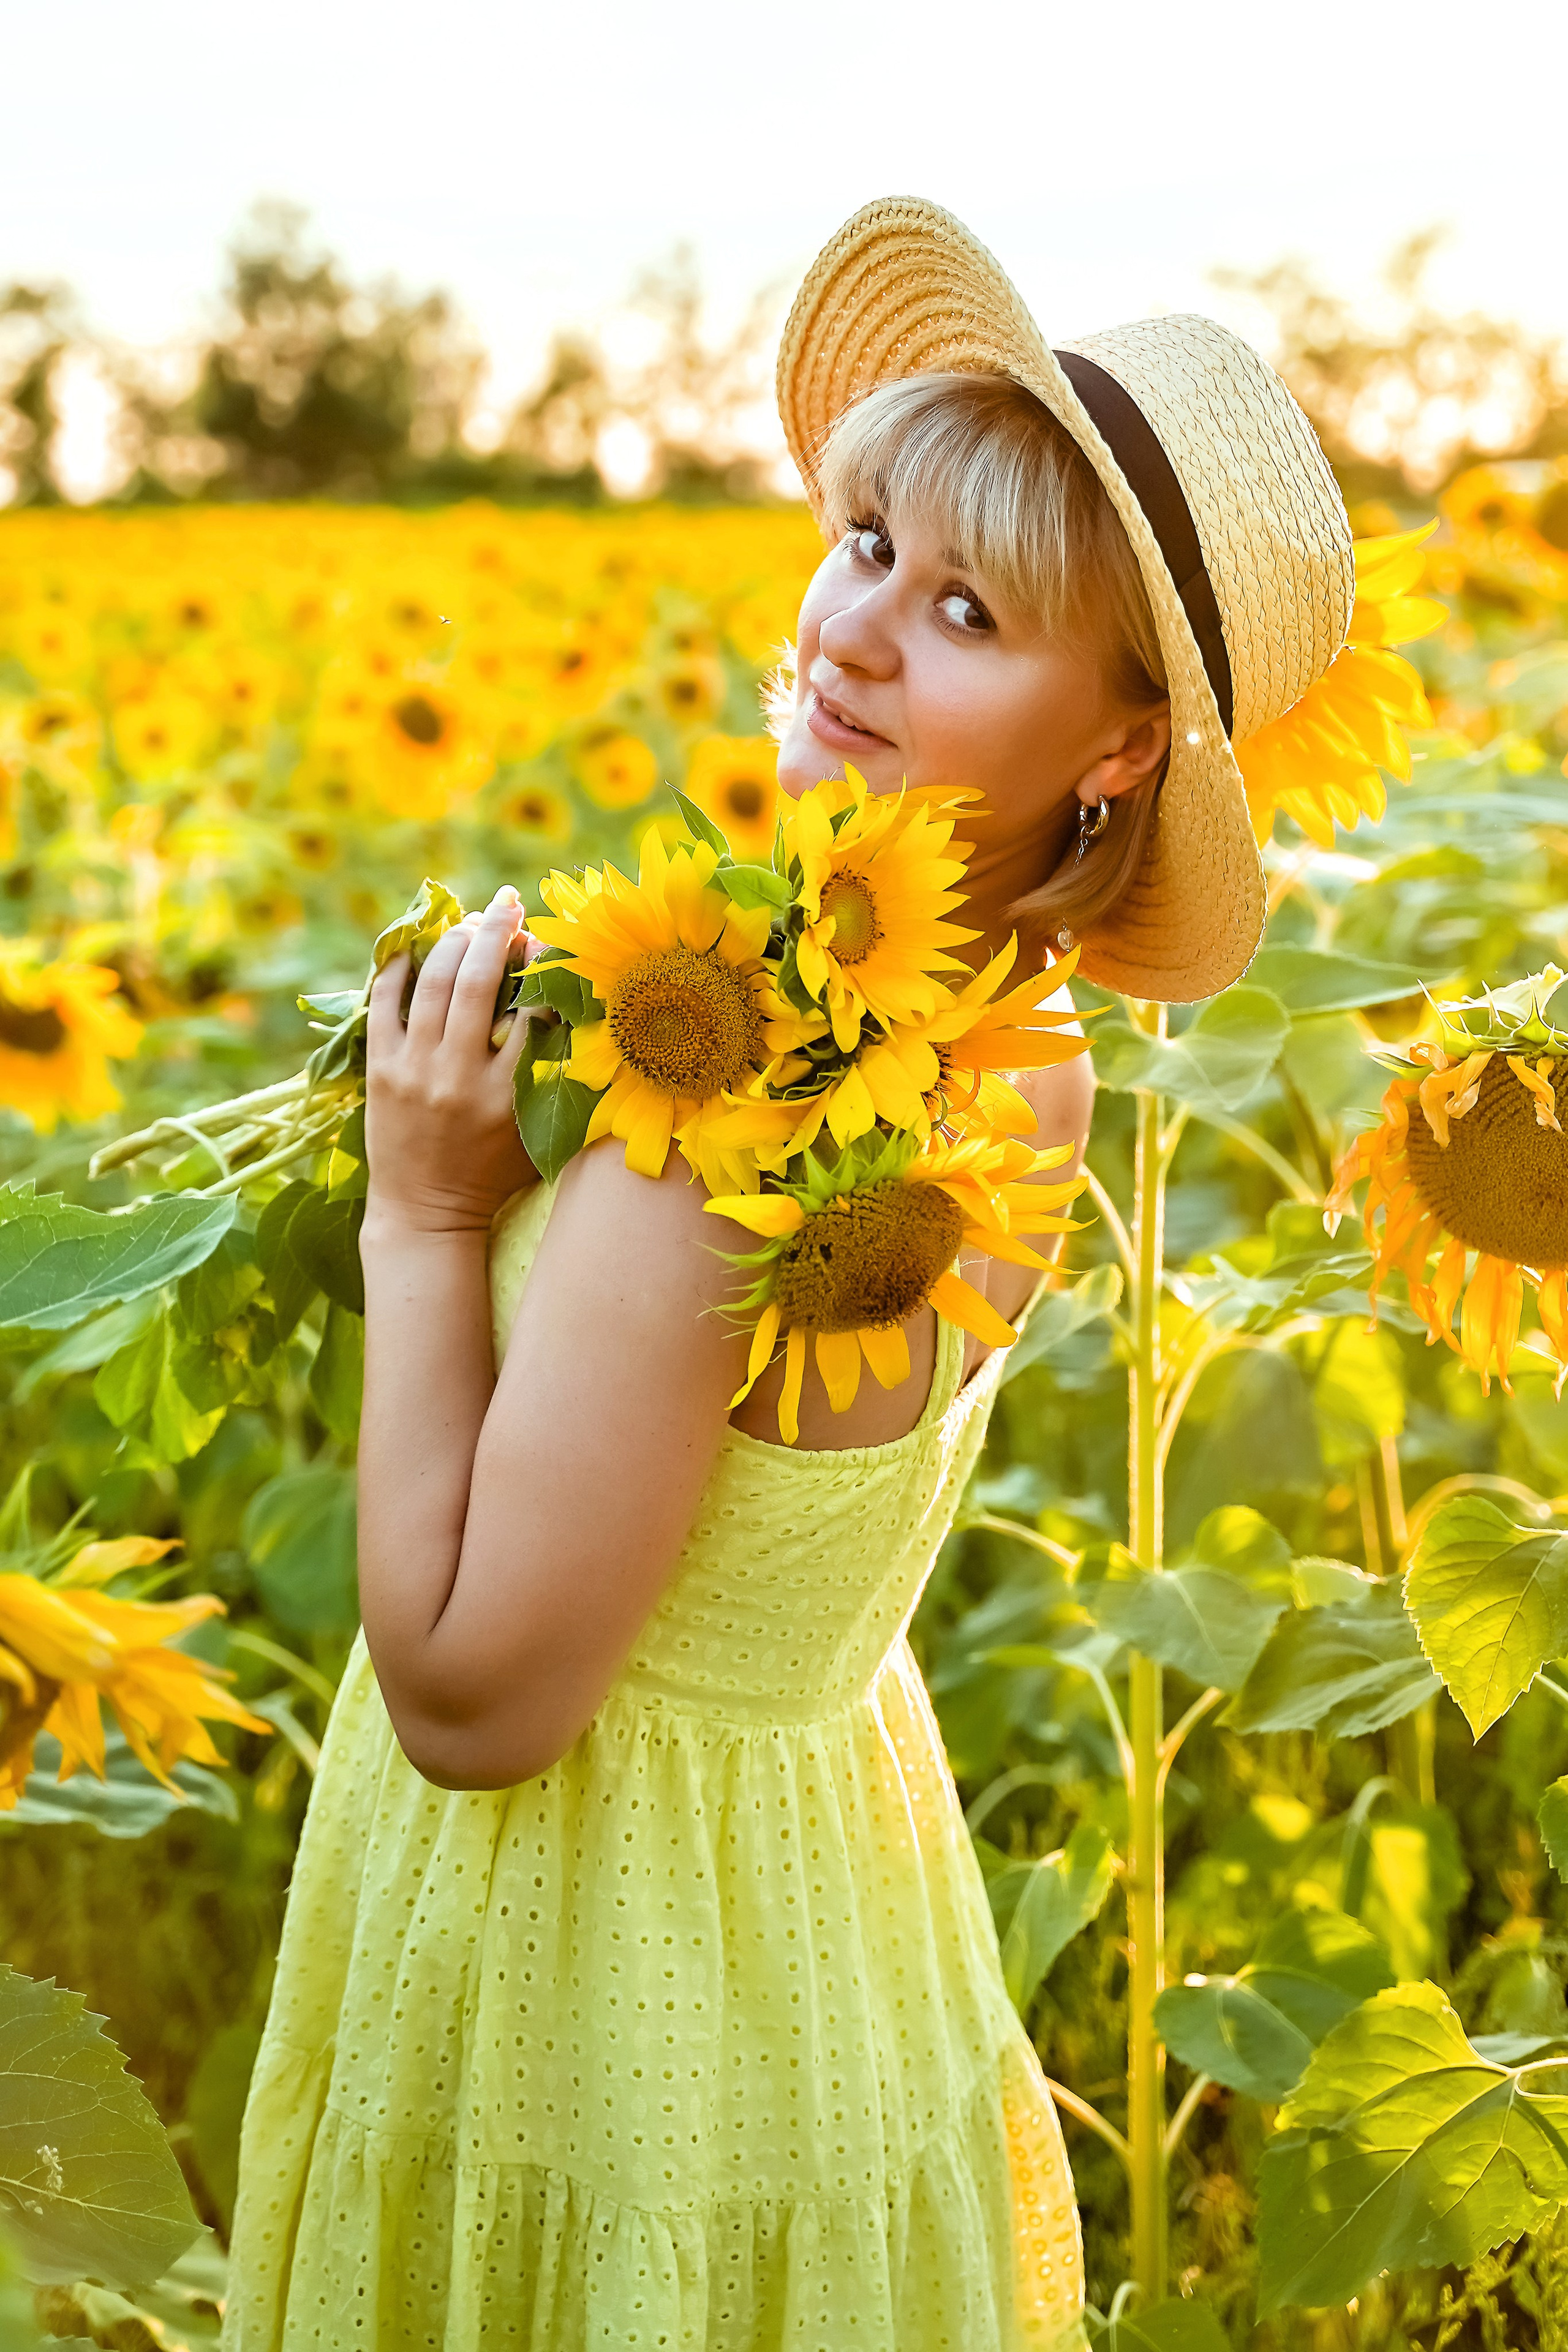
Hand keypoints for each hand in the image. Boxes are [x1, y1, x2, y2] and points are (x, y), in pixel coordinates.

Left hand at [363, 886, 541, 1238]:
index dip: (542, 966)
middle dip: (496, 932)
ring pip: (432, 983)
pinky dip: (398, 968)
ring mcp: (414, 1070)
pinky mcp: (378, 1071)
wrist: (426, 1213)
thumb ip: (554, 1075)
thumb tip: (567, 1005)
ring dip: (453, 941)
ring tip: (470, 922)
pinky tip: (414, 946)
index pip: (532, 1010)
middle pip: (477, 982)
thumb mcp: (538, 1131)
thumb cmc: (494, 1173)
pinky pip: (382, 1004)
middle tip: (510, 904)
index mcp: (508, 1094)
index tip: (546, 943)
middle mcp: (459, 1076)